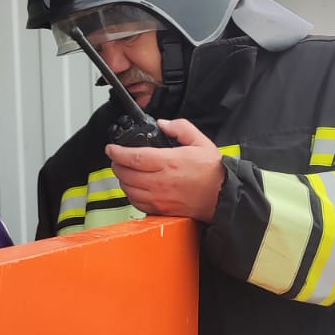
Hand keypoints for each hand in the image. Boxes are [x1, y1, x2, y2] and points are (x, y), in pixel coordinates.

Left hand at [107, 118, 225, 221]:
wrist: (223, 196)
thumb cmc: (213, 172)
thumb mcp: (200, 142)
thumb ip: (180, 128)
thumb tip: (163, 123)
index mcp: (169, 162)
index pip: (133, 157)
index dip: (117, 152)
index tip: (111, 148)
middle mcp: (161, 182)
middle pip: (126, 174)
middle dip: (116, 165)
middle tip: (116, 159)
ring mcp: (160, 198)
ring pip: (129, 190)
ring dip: (122, 180)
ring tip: (124, 172)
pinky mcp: (161, 210)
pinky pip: (137, 203)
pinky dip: (131, 194)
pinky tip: (134, 187)